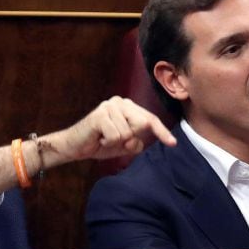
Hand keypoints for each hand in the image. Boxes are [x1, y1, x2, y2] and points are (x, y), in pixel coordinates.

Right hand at [48, 96, 175, 164]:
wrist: (75, 146)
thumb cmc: (100, 143)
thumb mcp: (124, 144)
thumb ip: (136, 141)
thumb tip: (139, 141)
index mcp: (127, 106)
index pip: (150, 119)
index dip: (162, 132)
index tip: (173, 143)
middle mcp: (119, 102)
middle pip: (142, 124)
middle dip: (131, 138)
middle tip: (114, 140)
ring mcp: (109, 106)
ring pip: (128, 133)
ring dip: (116, 143)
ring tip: (104, 139)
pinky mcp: (100, 115)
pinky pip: (116, 136)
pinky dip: (108, 143)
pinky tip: (98, 138)